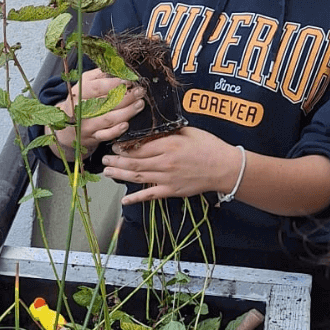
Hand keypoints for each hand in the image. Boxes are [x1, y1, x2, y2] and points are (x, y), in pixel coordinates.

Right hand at [51, 68, 144, 160]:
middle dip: (126, 97)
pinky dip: (116, 131)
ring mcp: (86, 125)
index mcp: (78, 93)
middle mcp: (80, 109)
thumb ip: (99, 75)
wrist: (68, 126)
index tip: (128, 81)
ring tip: (139, 104)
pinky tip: (126, 124)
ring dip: (127, 112)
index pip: (96, 88)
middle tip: (140, 92)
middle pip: (105, 103)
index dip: (113, 84)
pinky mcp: (92, 137)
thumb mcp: (85, 83)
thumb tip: (119, 68)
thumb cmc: (80, 100)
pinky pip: (106, 135)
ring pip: (108, 119)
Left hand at [102, 126, 237, 203]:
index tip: (114, 144)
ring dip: (119, 174)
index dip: (123, 147)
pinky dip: (135, 198)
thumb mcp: (187, 131)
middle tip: (104, 159)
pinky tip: (124, 200)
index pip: (138, 147)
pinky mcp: (171, 190)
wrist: (224, 168)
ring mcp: (166, 178)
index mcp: (167, 145)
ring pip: (137, 176)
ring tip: (107, 172)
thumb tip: (150, 129)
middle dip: (116, 160)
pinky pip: (149, 195)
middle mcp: (164, 162)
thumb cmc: (208, 147)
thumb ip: (167, 131)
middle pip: (133, 162)